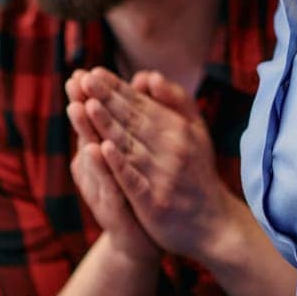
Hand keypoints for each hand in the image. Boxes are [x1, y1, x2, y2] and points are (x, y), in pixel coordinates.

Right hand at [65, 90, 156, 261]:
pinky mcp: (114, 212)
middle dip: (81, 107)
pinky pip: (108, 186)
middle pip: (87, 134)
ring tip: (79, 108)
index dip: (87, 97)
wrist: (144, 241)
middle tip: (73, 82)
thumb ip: (132, 125)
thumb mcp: (134, 156)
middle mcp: (96, 172)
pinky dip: (102, 169)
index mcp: (101, 155)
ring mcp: (101, 192)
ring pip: (91, 159)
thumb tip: (140, 84)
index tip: (81, 72)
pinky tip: (97, 150)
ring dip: (85, 132)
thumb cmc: (139, 191)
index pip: (94, 122)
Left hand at [66, 67, 248, 262]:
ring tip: (88, 105)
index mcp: (177, 129)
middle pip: (131, 120)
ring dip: (108, 125)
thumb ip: (173, 101)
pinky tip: (103, 149)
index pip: (140, 104)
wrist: (213, 224)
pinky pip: (134, 179)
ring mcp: (162, 175)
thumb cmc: (197, 172)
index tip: (92, 72)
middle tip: (83, 79)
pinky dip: (119, 164)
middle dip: (106, 99)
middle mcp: (171, 148)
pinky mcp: (155, 201)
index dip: (116, 88)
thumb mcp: (195, 131)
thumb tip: (147, 76)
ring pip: (129, 146)